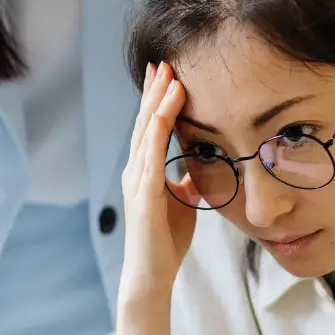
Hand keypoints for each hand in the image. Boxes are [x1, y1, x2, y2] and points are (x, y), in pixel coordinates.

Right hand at [120, 62, 197, 298]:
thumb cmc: (166, 240)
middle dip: (154, 91)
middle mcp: (136, 170)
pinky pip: (150, 158)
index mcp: (145, 170)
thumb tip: (198, 167)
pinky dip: (156, 133)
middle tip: (163, 61)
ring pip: (146, 133)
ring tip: (168, 77)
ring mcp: (136, 182)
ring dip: (157, 103)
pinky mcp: (143, 196)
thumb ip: (186, 181)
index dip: (158, 100)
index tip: (168, 73)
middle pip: (144, 122)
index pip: (151, 127)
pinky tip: (163, 114)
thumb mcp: (182, 202)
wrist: (153, 273)